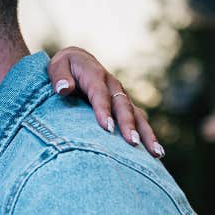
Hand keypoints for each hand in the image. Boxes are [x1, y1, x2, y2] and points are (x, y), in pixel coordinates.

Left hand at [48, 46, 164, 157]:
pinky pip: (139, 119)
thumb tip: (64, 89)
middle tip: (132, 143)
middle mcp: (113, 85)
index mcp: (95, 75)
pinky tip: (156, 154)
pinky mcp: (125, 104)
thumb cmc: (65, 67)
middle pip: (122, 105)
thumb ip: (59, 76)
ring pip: (137, 114)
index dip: (104, 110)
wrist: (79, 60)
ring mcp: (121, 95)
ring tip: (156, 153)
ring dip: (146, 133)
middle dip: (128, 125)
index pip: (99, 93)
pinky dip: (148, 135)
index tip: (107, 128)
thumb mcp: (58, 66)